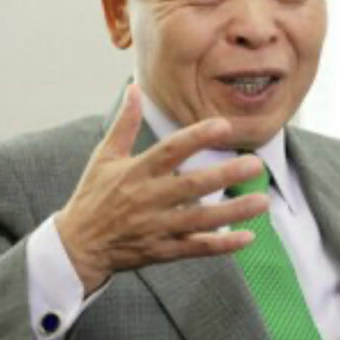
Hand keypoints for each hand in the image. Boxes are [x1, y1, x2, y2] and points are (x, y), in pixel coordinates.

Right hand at [55, 85, 268, 293]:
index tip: (223, 125)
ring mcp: (156, 227)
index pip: (170, 151)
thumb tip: (133, 88)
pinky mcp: (161, 251)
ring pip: (200, 219)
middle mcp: (148, 199)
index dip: (197, 137)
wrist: (77, 246)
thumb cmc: (92, 197)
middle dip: (225, 175)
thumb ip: (125, 124)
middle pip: (192, 185)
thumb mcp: (104, 157)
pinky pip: (195, 248)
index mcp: (136, 172)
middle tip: (256, 164)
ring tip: (262, 201)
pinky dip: (221, 245)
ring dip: (233, 211)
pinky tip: (246, 237)